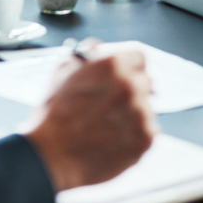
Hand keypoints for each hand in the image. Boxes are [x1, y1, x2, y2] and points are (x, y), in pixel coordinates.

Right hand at [23, 43, 155, 191]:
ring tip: (108, 121)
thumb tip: (99, 48)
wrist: (53, 154)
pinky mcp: (145, 139)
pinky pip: (148, 128)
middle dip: (131, 86)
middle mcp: (130, 85)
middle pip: (146, 80)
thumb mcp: (63, 71)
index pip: (139, 55)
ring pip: (146, 106)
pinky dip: (134, 131)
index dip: (128, 63)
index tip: (123, 71)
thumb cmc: (54, 113)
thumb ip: (87, 55)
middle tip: (112, 99)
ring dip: (132, 110)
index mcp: (111, 64)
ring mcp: (140, 113)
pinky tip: (113, 135)